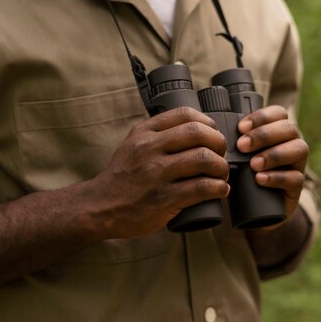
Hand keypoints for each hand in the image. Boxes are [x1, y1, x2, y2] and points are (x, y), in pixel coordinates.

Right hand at [90, 107, 229, 238]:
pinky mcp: (164, 198)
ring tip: (221, 175)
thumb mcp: (131, 145)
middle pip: (199, 134)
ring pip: (204, 159)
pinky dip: (218, 188)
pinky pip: (202, 188)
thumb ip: (156, 135)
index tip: (213, 134)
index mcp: (143, 133)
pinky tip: (219, 191)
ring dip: (221, 168)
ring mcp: (156, 174)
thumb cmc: (121, 178)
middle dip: (219, 144)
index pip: (185, 114)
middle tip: (221, 155)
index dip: (208, 122)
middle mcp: (149, 149)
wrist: (99, 207)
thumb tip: (194, 130)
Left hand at [236, 105, 308, 218]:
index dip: (262, 117)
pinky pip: (297, 178)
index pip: (279, 113)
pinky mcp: (297, 187)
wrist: (252, 210)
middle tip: (241, 146)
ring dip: (274, 154)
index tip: (241, 128)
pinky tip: (260, 179)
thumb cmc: (241, 175)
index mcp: (277, 131)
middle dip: (264, 135)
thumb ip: (231, 142)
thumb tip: (212, 130)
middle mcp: (292, 144)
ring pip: (300, 149)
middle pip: (289, 129)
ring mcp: (297, 165)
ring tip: (253, 165)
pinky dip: (277, 177)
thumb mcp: (236, 156)